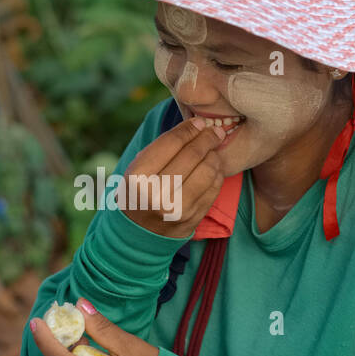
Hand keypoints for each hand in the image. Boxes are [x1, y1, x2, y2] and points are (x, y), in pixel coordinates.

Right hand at [120, 116, 227, 238]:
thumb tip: (199, 125)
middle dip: (208, 138)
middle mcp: (157, 194)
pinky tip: (212, 168)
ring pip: (207, 171)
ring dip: (214, 156)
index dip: (190, 129)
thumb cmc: (140, 191)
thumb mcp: (139, 168)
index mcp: (138, 177)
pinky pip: (213, 189)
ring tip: (212, 151)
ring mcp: (177, 209)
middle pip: (192, 155)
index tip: (201, 122)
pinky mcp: (192, 219)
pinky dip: (216, 174)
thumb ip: (164, 147)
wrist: (138, 233)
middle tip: (216, 132)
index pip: (171, 143)